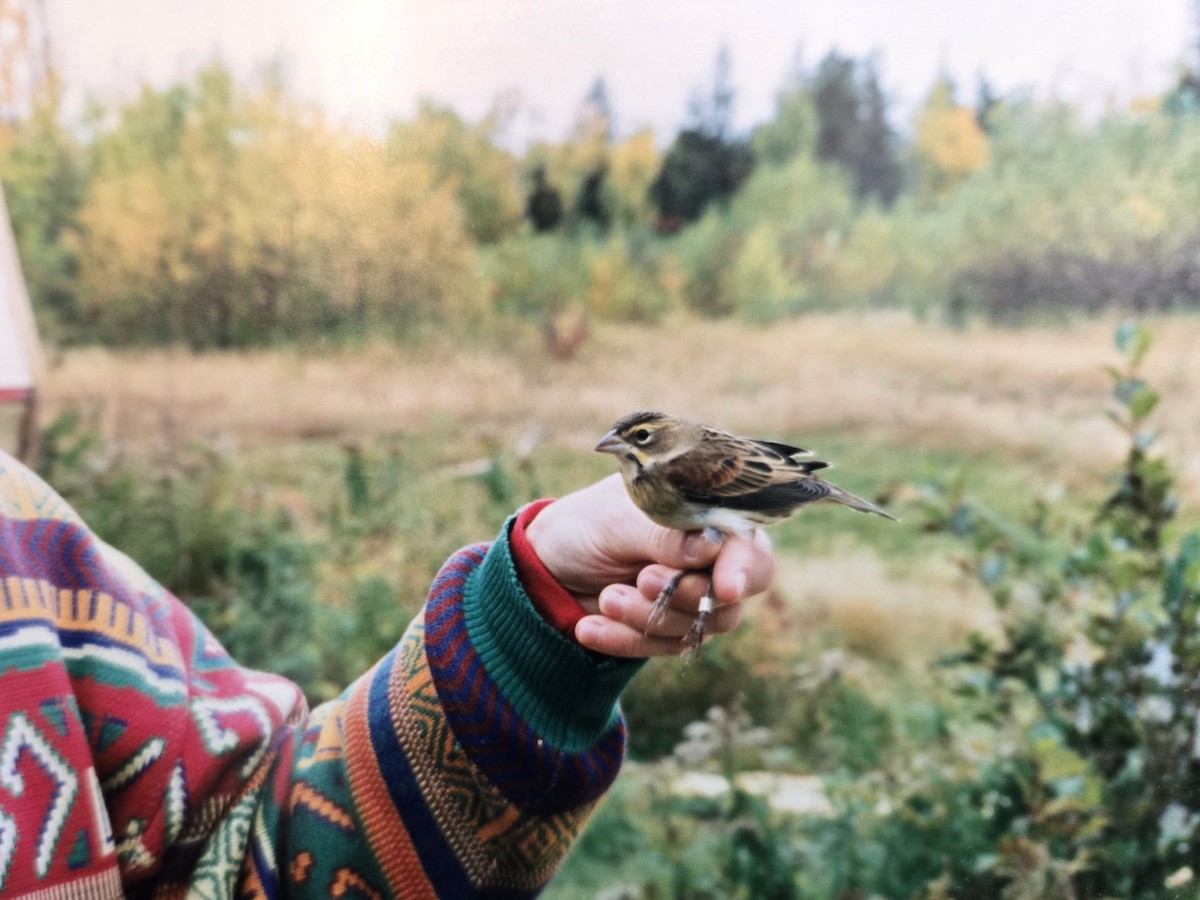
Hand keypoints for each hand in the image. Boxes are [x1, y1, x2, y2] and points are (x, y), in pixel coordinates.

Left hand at [524, 474, 774, 657]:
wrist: (547, 563)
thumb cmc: (587, 523)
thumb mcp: (617, 520)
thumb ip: (666, 534)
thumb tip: (713, 546)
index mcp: (708, 517)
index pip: (748, 547)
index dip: (742, 568)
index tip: (725, 589)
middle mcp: (709, 560)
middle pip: (731, 597)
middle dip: (687, 595)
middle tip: (644, 579)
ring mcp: (690, 598)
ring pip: (696, 626)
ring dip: (648, 617)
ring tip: (607, 596)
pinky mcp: (667, 630)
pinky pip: (661, 647)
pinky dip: (625, 640)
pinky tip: (589, 627)